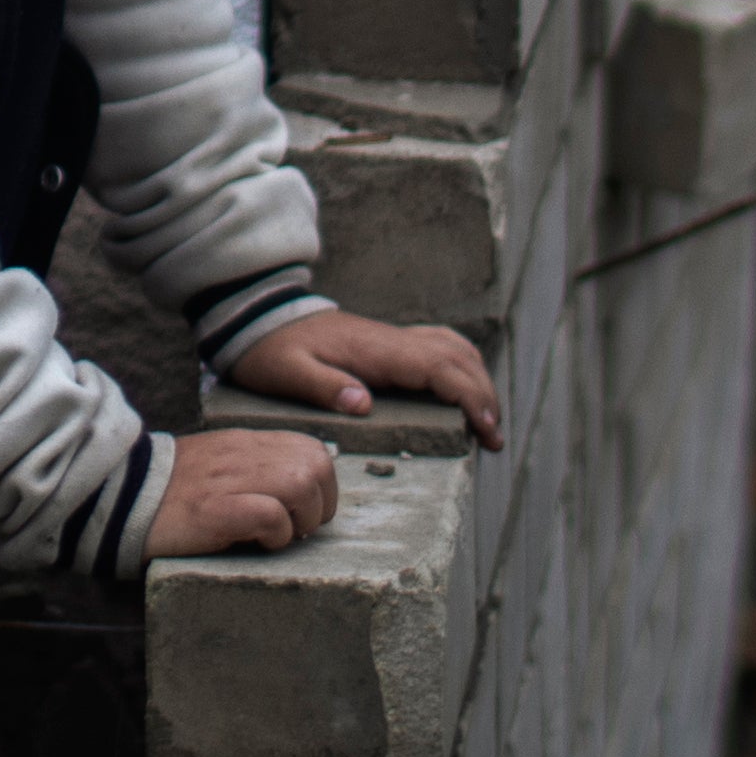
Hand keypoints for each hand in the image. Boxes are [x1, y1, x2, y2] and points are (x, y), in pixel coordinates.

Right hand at [147, 428, 340, 559]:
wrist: (118, 495)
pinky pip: (270, 516)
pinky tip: (256, 544)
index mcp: (245, 444)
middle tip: (296, 528)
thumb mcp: (218, 466)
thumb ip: (253, 469)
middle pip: (316, 466)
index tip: (302, 512)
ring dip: (300, 520)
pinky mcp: (214, 509)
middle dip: (319, 504)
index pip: (313, 449)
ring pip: (300, 485)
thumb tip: (295, 496)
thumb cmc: (171, 491)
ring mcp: (228, 480)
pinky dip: (275, 535)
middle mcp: (242, 455)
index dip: (321, 485)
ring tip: (277, 537)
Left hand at [228, 308, 501, 449]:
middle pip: (457, 359)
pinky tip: (464, 387)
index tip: (485, 426)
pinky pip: (439, 346)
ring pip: (454, 348)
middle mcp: (392, 341)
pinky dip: (461, 365)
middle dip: (484, 395)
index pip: (438, 367)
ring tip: (487, 420)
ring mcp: (393, 339)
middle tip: (494, 438)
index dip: (468, 395)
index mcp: (375, 351)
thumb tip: (363, 404)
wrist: (261, 317)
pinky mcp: (389, 343)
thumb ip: (323, 387)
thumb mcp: (286, 372)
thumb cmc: (272, 349)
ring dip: (477, 379)